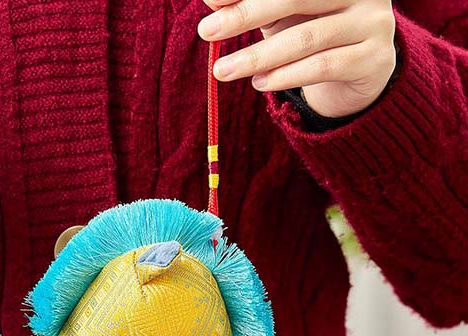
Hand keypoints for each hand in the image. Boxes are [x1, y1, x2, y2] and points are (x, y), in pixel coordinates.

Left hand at [198, 0, 395, 117]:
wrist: (359, 69)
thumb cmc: (311, 29)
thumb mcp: (277, 13)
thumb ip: (249, 3)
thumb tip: (211, 0)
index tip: (210, 1)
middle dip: (245, 14)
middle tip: (206, 30)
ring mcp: (374, 21)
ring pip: (306, 38)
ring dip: (258, 56)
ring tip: (225, 70)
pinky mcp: (374, 58)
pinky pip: (323, 67)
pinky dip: (286, 76)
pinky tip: (260, 83)